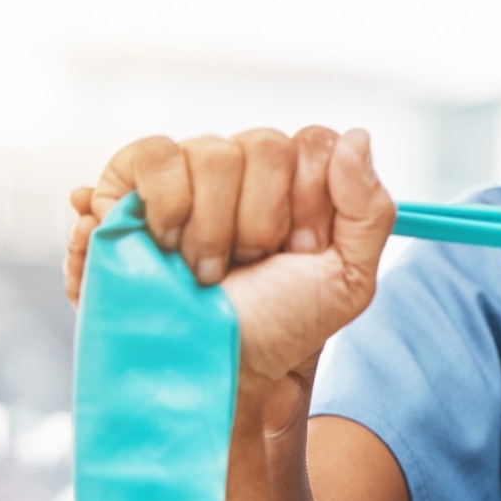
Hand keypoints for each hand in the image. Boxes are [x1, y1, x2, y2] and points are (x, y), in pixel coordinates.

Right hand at [70, 127, 395, 407]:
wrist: (209, 363)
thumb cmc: (276, 328)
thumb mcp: (348, 281)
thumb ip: (369, 210)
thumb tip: (356, 137)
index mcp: (300, 187)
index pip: (317, 144)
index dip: (312, 204)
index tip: (302, 252)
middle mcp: (246, 171)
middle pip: (268, 145)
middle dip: (264, 222)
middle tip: (253, 263)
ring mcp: (190, 173)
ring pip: (214, 151)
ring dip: (215, 228)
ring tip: (208, 268)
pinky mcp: (130, 181)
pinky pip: (155, 155)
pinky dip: (167, 205)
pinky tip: (166, 244)